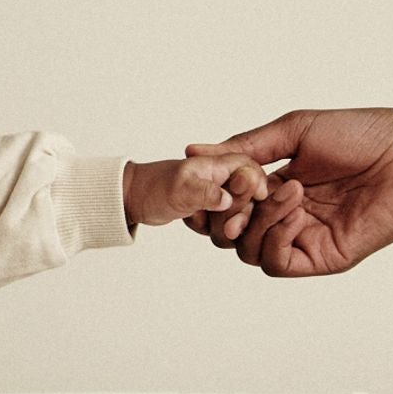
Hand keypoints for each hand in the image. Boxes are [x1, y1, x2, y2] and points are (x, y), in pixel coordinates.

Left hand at [123, 151, 270, 230]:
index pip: (252, 169)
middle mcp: (223, 178)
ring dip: (227, 223)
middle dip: (242, 212)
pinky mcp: (213, 212)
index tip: (258, 199)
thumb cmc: (154, 187)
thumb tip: (227, 200)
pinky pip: (227, 224)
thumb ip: (205, 193)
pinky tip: (193, 222)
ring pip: (241, 213)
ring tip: (199, 219)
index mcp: (220, 164)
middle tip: (229, 226)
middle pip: (251, 195)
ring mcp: (218, 196)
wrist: (134, 198)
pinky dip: (214, 229)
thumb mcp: (179, 189)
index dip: (257, 185)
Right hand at [183, 102, 392, 276]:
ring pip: (248, 250)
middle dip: (223, 213)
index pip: (226, 204)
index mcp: (276, 186)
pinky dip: (273, 238)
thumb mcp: (293, 132)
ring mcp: (304, 239)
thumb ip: (244, 148)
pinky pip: (277, 263)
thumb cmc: (363, 134)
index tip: (200, 181)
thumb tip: (192, 149)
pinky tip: (293, 209)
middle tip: (236, 191)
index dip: (208, 198)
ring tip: (282, 188)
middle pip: (229, 233)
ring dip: (255, 220)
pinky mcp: (323, 257)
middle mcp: (286, 216)